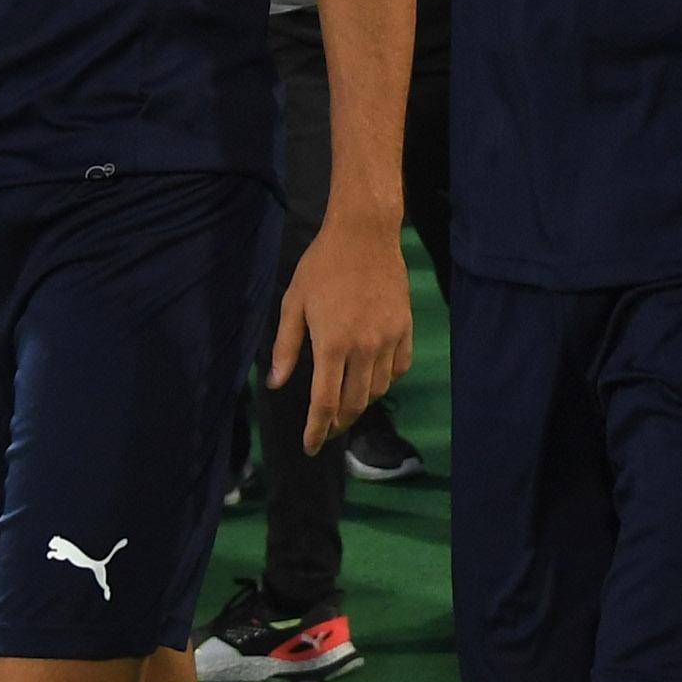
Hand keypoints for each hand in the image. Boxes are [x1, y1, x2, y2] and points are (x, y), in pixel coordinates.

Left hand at [267, 208, 413, 455]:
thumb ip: (286, 348)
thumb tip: (276, 384)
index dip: (317, 431)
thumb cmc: (322, 266)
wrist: (364, 235)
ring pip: (378, 390)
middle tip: (327, 429)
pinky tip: (372, 378)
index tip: (310, 446)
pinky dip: (385, 380)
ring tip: (347, 403)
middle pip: (354, 404)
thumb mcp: (294, 303)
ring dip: (361, 403)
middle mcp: (364, 348)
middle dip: (338, 424)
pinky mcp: (405, 329)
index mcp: (332, 344)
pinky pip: (398, 369)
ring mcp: (388, 339)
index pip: (325, 404)